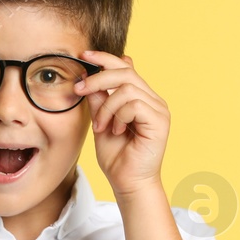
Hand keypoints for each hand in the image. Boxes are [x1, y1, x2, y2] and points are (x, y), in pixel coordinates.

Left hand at [76, 50, 169, 198]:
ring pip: (127, 88)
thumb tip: (88, 76)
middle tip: (79, 89)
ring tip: (102, 126)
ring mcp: (159, 109)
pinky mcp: (160, 121)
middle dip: (98, 78)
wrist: (128, 184)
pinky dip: (118, 115)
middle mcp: (153, 100)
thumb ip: (99, 101)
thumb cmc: (117, 158)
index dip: (105, 58)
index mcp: (141, 98)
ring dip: (107, 106)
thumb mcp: (101, 123)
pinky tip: (116, 131)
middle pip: (126, 71)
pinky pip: (134, 104)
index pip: (126, 67)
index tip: (83, 55)